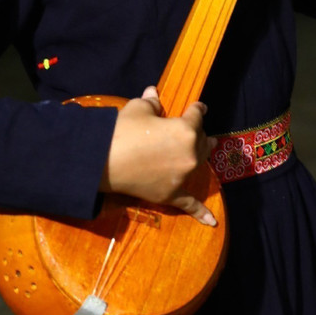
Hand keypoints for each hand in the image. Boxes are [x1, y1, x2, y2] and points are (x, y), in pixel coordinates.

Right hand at [101, 86, 217, 224]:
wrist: (104, 161)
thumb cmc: (123, 130)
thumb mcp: (138, 109)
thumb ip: (152, 102)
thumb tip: (154, 92)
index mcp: (185, 129)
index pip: (196, 116)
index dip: (197, 109)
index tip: (199, 107)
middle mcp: (189, 154)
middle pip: (201, 140)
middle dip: (200, 133)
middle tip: (200, 130)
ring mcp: (182, 176)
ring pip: (199, 163)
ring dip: (203, 155)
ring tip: (210, 149)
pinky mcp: (171, 194)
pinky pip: (189, 204)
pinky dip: (201, 213)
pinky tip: (211, 222)